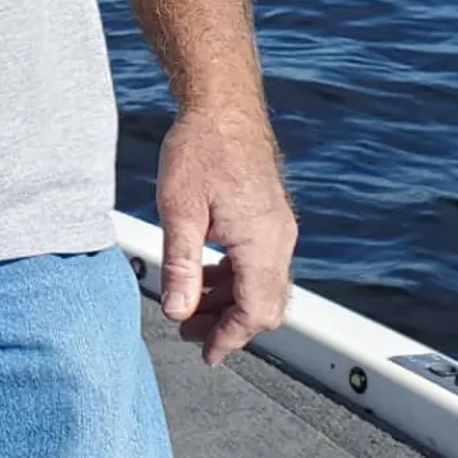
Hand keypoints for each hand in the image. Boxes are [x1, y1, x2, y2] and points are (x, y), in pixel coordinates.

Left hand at [155, 102, 295, 367]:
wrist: (222, 103)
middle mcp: (279, 238)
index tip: (206, 354)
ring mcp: (278, 226)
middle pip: (264, 304)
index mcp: (262, 241)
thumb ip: (180, 265)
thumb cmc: (201, 147)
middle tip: (188, 331)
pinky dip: (233, 278)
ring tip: (188, 306)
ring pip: (261, 284)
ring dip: (227, 301)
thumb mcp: (179, 209)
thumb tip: (178, 311)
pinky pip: (259, 262)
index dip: (230, 338)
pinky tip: (203, 274)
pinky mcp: (268, 215)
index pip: (256, 311)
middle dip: (227, 325)